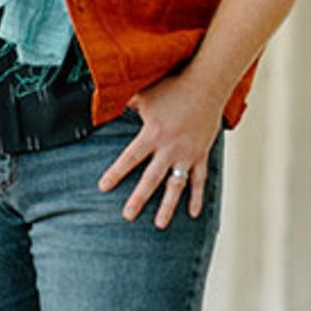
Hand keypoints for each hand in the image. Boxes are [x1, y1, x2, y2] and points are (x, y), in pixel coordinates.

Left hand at [98, 66, 223, 227]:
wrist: (207, 85)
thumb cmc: (173, 88)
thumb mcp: (145, 94)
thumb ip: (127, 104)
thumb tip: (109, 106)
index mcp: (153, 134)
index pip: (130, 158)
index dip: (115, 173)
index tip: (103, 187)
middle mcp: (169, 148)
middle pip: (151, 179)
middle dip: (138, 198)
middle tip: (127, 216)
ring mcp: (187, 154)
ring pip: (176, 186)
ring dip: (167, 206)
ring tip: (159, 225)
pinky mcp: (201, 155)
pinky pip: (199, 180)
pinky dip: (197, 197)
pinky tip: (192, 214)